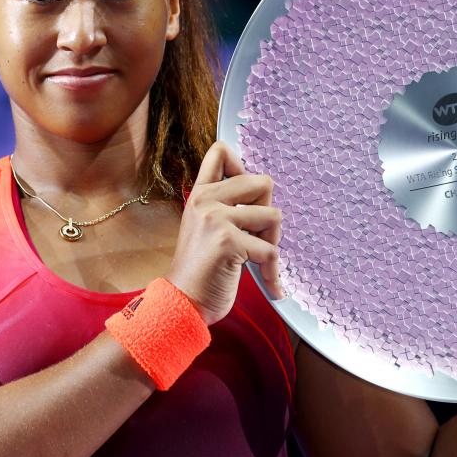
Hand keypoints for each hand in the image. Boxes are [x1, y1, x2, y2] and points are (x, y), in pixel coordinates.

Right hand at [166, 140, 284, 325]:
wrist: (182, 304)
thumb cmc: (200, 272)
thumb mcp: (205, 229)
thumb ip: (224, 207)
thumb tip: (262, 190)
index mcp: (200, 195)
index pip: (220, 152)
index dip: (244, 166)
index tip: (248, 197)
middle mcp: (206, 200)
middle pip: (262, 182)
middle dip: (269, 212)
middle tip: (258, 236)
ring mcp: (216, 219)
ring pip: (273, 215)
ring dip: (273, 242)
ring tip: (257, 260)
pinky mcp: (228, 241)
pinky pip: (270, 251)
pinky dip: (274, 273)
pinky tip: (270, 285)